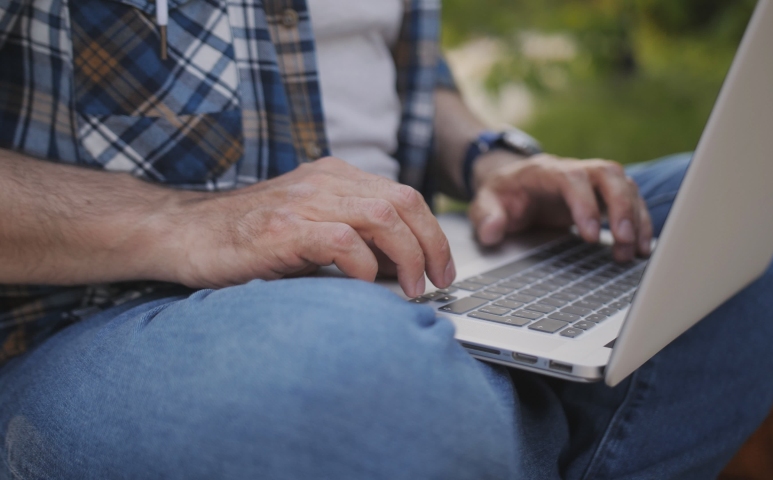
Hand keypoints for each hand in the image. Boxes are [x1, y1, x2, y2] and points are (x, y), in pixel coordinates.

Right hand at [159, 157, 454, 296]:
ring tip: (412, 287)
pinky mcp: (282, 230)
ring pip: (382, 215)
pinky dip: (363, 264)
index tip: (442, 267)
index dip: (433, 233)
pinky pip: (341, 240)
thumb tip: (404, 267)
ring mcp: (303, 203)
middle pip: (403, 202)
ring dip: (408, 255)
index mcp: (335, 177)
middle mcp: (324, 182)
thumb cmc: (248, 237)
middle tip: (438, 281)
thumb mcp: (310, 227)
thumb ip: (354, 236)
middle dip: (432, 244)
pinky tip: (364, 283)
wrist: (183, 232)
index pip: (405, 195)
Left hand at [468, 153, 652, 261]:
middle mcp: (573, 170)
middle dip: (621, 207)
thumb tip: (492, 232)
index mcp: (544, 171)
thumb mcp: (483, 203)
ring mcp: (591, 181)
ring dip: (636, 217)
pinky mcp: (602, 195)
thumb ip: (485, 216)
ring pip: (625, 185)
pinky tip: (642, 248)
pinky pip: (630, 200)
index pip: (571, 178)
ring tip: (636, 252)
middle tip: (624, 241)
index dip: (585, 203)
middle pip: (608, 174)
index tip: (590, 235)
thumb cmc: (500, 195)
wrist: (511, 184)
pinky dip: (640, 222)